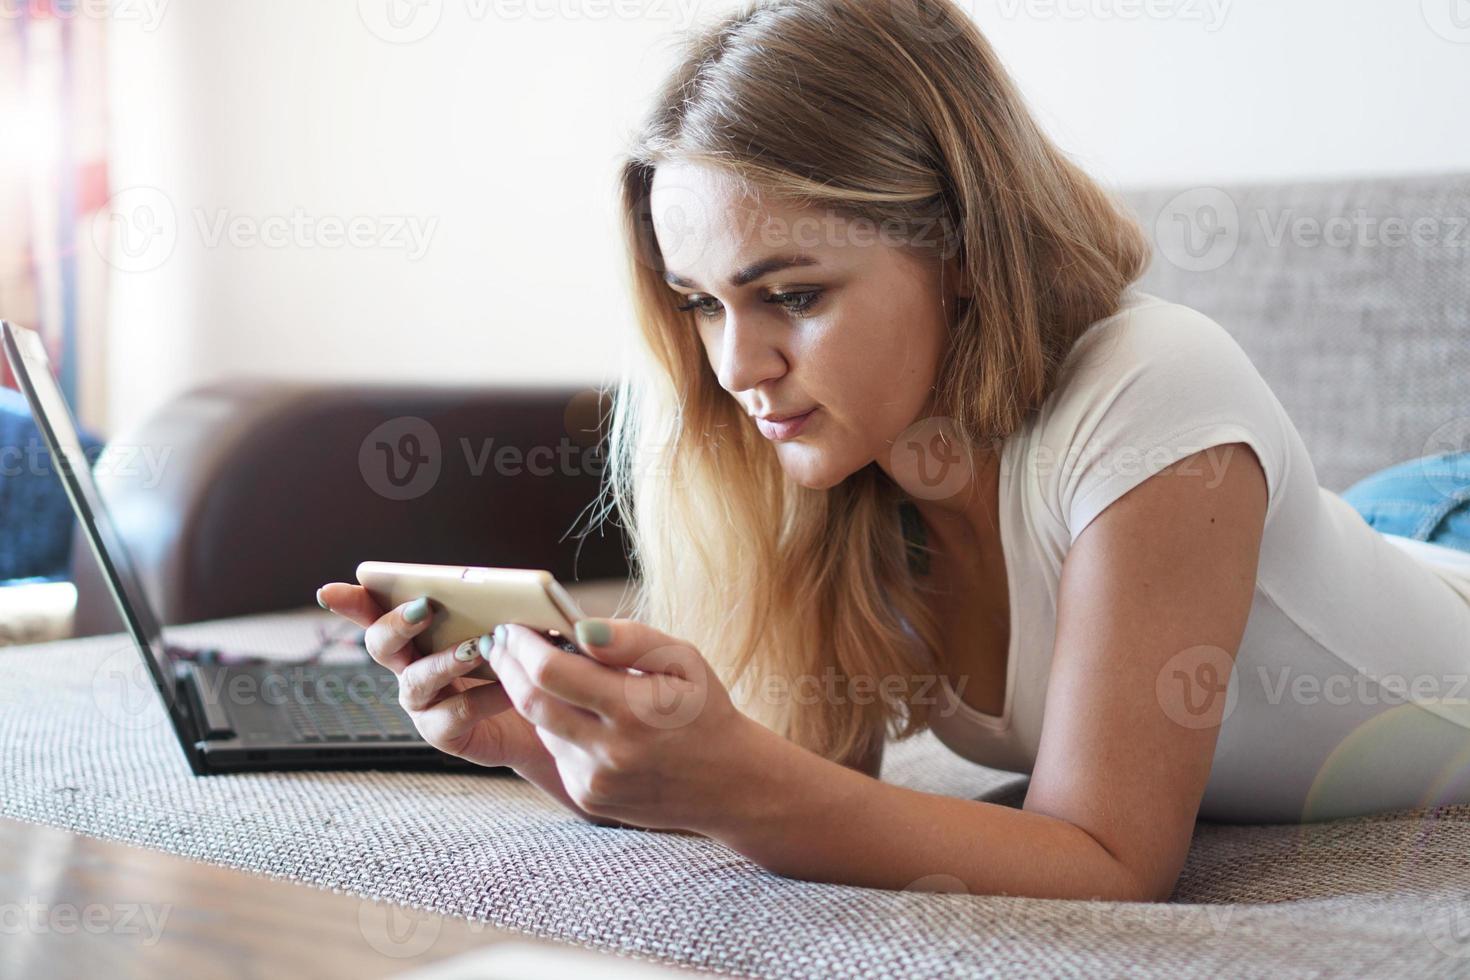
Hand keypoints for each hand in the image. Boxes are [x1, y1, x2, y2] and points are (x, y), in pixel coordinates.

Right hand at [316, 583, 609, 823]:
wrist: (548, 715)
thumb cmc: (522, 661)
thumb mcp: (509, 627)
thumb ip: (495, 607)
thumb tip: (508, 587)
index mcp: (417, 634)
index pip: (375, 612)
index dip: (350, 602)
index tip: (328, 592)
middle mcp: (410, 667)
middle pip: (382, 645)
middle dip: (396, 625)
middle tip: (423, 608)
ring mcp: (423, 704)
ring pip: (417, 681)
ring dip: (446, 661)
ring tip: (478, 647)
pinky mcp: (445, 734)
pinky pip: (457, 714)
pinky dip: (484, 697)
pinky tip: (509, 687)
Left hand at [488, 618, 768, 833]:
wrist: (728, 783)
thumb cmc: (703, 708)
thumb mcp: (683, 660)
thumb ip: (632, 639)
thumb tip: (579, 628)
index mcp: (633, 709)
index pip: (551, 672)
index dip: (523, 646)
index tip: (512, 626)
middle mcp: (609, 751)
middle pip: (531, 702)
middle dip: (508, 667)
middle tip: (502, 641)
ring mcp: (595, 781)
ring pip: (541, 727)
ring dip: (536, 697)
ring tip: (547, 672)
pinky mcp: (587, 798)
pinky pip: (556, 753)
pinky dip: (558, 728)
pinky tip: (581, 716)